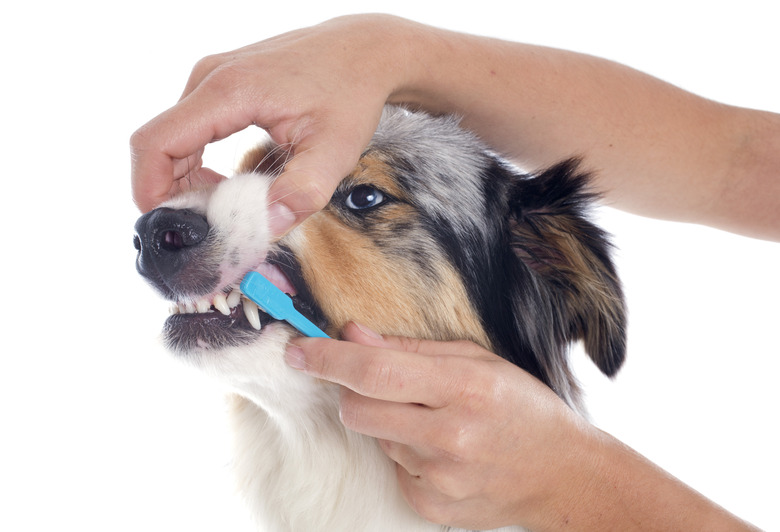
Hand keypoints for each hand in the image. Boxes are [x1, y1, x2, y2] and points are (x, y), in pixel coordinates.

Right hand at [130, 15, 408, 233]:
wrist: (364, 51)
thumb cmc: (351, 92)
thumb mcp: (335, 151)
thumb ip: (301, 192)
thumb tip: (265, 228)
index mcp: (229, 91)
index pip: (157, 142)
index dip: (150, 189)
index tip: (171, 225)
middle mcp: (210, 78)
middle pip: (159, 145)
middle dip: (173, 192)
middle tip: (209, 226)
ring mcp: (212, 77)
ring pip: (172, 139)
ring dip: (186, 180)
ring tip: (226, 207)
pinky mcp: (220, 84)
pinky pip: (189, 129)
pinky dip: (198, 162)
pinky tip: (228, 183)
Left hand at [286, 322, 592, 530]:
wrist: (561, 473)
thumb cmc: (520, 405)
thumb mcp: (478, 360)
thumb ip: (410, 349)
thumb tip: (351, 334)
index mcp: (464, 388)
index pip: (375, 372)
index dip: (329, 359)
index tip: (298, 349)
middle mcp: (450, 436)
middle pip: (358, 409)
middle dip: (354, 391)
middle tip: (382, 384)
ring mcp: (440, 479)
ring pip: (375, 438)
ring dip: (390, 423)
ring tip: (436, 422)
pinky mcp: (432, 507)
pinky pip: (392, 469)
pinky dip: (405, 454)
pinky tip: (442, 451)